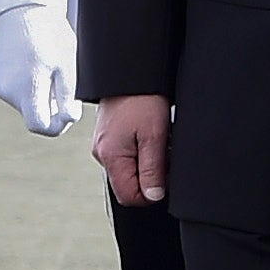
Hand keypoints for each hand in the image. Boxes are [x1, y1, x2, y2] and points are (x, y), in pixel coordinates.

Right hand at [0, 4, 76, 137]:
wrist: (22, 10)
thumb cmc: (47, 33)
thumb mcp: (66, 66)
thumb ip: (66, 97)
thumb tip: (69, 118)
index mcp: (26, 89)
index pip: (40, 126)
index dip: (58, 124)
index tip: (69, 111)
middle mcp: (9, 93)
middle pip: (34, 117)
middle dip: (51, 108)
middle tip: (62, 84)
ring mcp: (1, 87)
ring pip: (27, 106)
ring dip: (42, 97)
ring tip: (49, 70)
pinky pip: (19, 95)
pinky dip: (31, 88)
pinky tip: (37, 68)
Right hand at [93, 92, 170, 206]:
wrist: (130, 72)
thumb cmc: (142, 99)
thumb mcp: (155, 136)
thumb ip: (153, 170)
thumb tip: (153, 197)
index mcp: (111, 157)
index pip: (129, 197)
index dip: (152, 194)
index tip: (167, 176)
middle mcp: (102, 155)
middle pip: (129, 184)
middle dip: (152, 176)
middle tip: (166, 153)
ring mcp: (104, 146)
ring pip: (130, 170)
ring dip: (149, 162)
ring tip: (160, 140)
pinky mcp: (109, 138)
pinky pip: (127, 156)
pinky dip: (143, 151)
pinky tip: (152, 135)